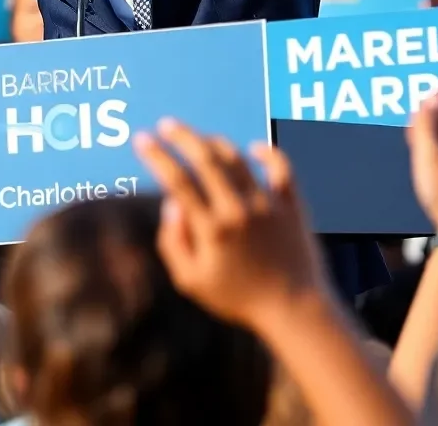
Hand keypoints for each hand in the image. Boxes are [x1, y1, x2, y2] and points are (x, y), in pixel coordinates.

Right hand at [135, 119, 328, 333]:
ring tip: (201, 138)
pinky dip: (268, 152)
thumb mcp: (191, 282)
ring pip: (237, 158)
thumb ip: (172, 243)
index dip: (156, 155)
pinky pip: (282, 168)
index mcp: (211, 229)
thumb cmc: (239, 300)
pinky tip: (254, 147)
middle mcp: (238, 211)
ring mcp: (268, 206)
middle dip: (181, 136)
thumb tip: (170, 204)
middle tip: (166, 124)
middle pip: (205, 159)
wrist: (296, 313)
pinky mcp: (292, 207)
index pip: (177, 181)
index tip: (141, 139)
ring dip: (215, 141)